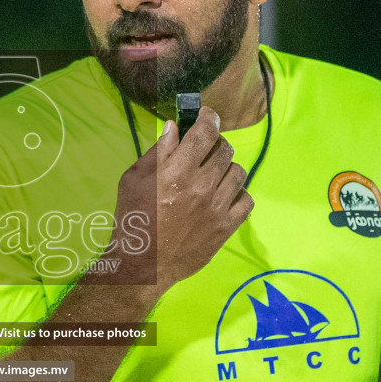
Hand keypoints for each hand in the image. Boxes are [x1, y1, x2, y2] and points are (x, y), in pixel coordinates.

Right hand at [111, 108, 252, 288]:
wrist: (143, 265)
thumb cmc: (134, 219)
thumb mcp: (134, 179)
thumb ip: (157, 152)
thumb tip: (175, 126)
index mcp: (177, 170)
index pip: (205, 132)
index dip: (209, 118)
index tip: (208, 117)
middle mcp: (202, 185)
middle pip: (225, 150)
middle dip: (216, 144)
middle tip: (205, 150)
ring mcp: (218, 207)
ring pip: (238, 172)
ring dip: (227, 168)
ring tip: (214, 175)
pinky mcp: (226, 227)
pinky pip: (247, 200)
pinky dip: (238, 193)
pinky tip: (224, 196)